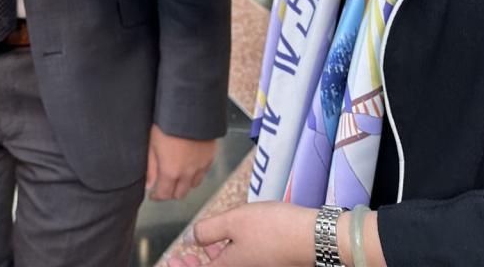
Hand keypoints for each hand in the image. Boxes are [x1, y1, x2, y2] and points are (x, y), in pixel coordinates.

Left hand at [147, 125, 216, 201]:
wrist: (190, 110)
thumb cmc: (169, 123)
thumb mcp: (152, 144)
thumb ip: (150, 168)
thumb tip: (148, 184)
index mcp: (171, 171)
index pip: (164, 195)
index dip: (157, 197)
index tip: (154, 194)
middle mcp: (188, 173)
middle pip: (180, 194)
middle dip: (171, 192)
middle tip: (164, 186)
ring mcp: (201, 166)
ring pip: (193, 185)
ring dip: (185, 185)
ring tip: (177, 177)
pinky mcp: (210, 157)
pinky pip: (204, 173)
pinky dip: (196, 174)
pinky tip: (190, 166)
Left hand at [168, 202, 314, 266]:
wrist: (312, 236)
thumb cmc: (275, 229)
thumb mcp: (233, 222)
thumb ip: (208, 231)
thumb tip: (190, 239)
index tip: (171, 261)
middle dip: (195, 265)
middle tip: (183, 257)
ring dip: (211, 260)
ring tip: (203, 247)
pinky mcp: (267, 264)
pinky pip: (240, 264)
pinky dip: (228, 256)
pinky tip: (229, 241)